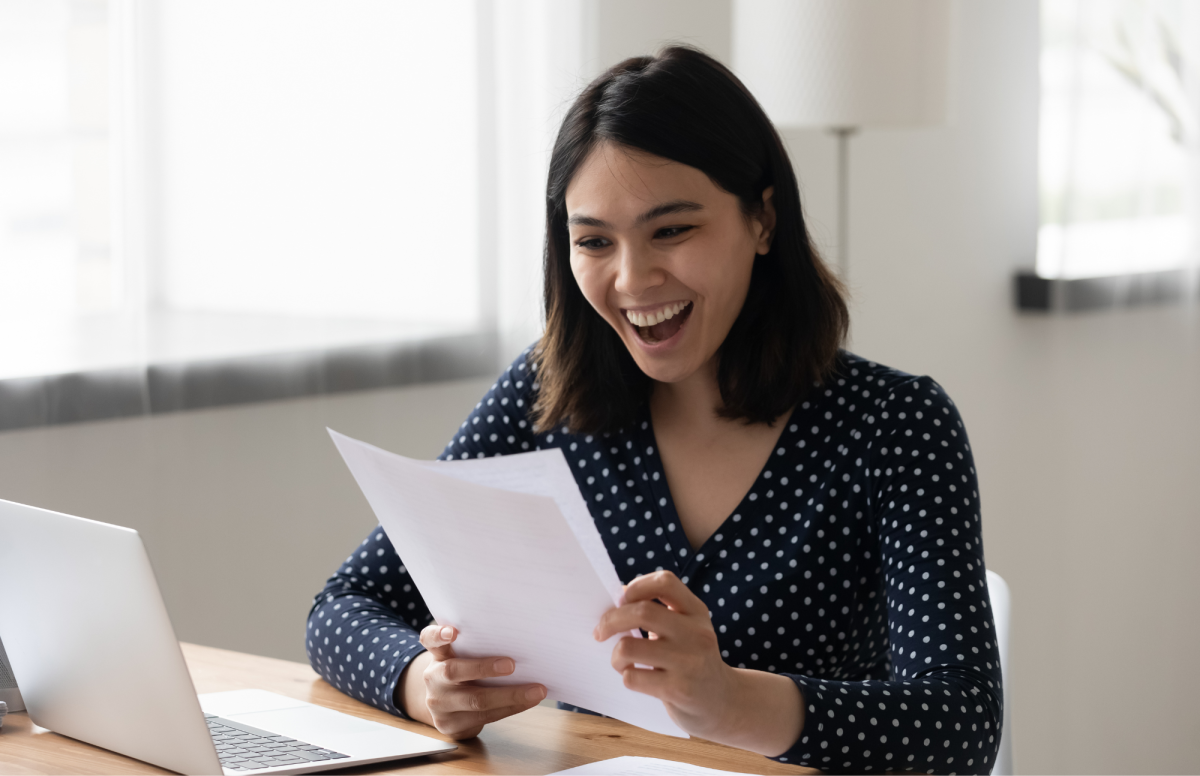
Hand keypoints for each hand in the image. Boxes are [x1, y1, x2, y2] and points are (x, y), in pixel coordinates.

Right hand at [398, 624, 546, 738]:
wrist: (447, 708)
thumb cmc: (464, 674)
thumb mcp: (463, 658)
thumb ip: (477, 649)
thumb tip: (519, 642)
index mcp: (438, 655)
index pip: (429, 639)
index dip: (439, 634)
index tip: (453, 631)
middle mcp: (434, 678)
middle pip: (454, 671)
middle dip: (484, 668)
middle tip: (511, 665)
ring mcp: (439, 703)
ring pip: (475, 700)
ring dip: (510, 695)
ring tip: (535, 690)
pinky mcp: (449, 724)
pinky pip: (485, 717)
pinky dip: (510, 709)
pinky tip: (527, 702)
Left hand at [593, 570, 736, 738]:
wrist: (722, 702)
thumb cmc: (691, 660)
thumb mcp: (687, 629)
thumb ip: (660, 612)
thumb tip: (617, 599)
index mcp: (696, 612)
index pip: (665, 582)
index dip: (637, 586)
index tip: (622, 599)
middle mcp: (696, 633)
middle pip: (642, 611)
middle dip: (611, 620)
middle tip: (601, 631)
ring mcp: (688, 662)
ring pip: (628, 647)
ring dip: (616, 655)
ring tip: (622, 661)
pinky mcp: (678, 690)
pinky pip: (632, 677)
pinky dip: (626, 676)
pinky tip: (637, 678)